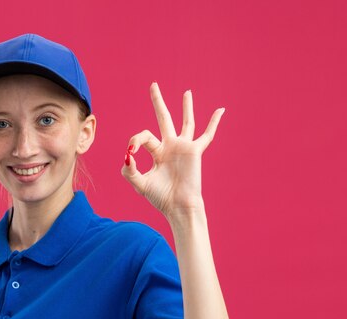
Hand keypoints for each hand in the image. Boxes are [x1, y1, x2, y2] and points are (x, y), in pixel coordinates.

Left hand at [121, 82, 224, 219]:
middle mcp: (170, 147)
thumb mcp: (140, 184)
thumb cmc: (160, 197)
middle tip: (153, 84)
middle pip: (163, 119)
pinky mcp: (195, 151)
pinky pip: (206, 135)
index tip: (130, 153)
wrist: (177, 206)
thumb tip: (126, 155)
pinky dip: (213, 123)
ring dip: (186, 107)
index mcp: (157, 153)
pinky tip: (220, 111)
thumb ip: (129, 171)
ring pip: (186, 123)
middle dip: (158, 102)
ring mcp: (183, 148)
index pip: (143, 137)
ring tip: (187, 92)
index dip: (135, 141)